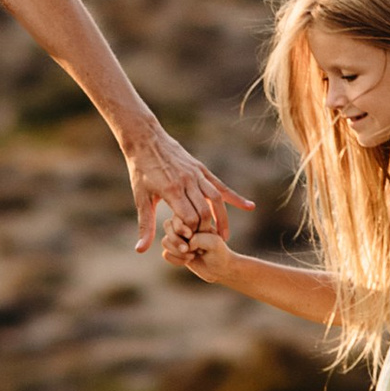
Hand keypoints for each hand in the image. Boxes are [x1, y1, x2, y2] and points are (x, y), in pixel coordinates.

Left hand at [125, 127, 252, 256]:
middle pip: (205, 212)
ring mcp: (196, 175)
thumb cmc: (141, 170)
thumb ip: (145, 226)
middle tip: (206, 244)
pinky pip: (220, 186)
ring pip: (216, 200)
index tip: (188, 242)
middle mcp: (188, 182)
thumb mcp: (141, 198)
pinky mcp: (201, 170)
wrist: (146, 140)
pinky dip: (235, 198)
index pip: (190, 218)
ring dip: (223, 219)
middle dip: (206, 230)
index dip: (191, 233)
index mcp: (172, 191)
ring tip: (225, 236)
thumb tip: (140, 250)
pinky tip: (249, 206)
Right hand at [161, 209, 237, 285]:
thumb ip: (197, 239)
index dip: (182, 228)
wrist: (219, 267)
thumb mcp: (213, 242)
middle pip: (167, 226)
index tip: (193, 236)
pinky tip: (188, 261)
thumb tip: (181, 245)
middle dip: (176, 239)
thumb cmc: (218, 251)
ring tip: (192, 255)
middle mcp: (183, 226)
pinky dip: (176, 260)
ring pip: (165, 241)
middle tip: (188, 249)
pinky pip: (166, 254)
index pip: (177, 216)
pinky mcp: (174, 252)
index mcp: (192, 217)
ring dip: (177, 251)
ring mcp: (177, 239)